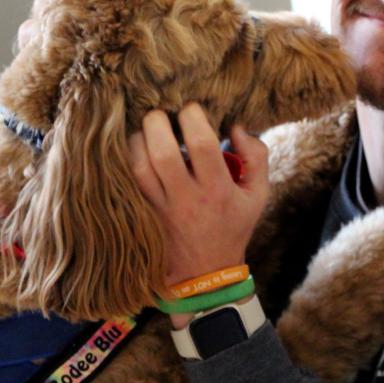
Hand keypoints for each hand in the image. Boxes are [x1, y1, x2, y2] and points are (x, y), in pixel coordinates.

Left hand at [128, 102, 269, 289]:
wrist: (206, 273)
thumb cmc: (233, 226)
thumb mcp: (257, 195)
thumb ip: (256, 157)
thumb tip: (236, 127)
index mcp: (217, 189)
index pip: (201, 143)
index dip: (193, 117)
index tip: (191, 109)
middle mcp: (186, 198)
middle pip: (163, 152)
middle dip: (157, 123)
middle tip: (159, 113)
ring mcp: (160, 209)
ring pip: (139, 166)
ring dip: (137, 140)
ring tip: (145, 129)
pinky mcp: (143, 215)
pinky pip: (127, 182)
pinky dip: (126, 161)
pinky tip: (133, 150)